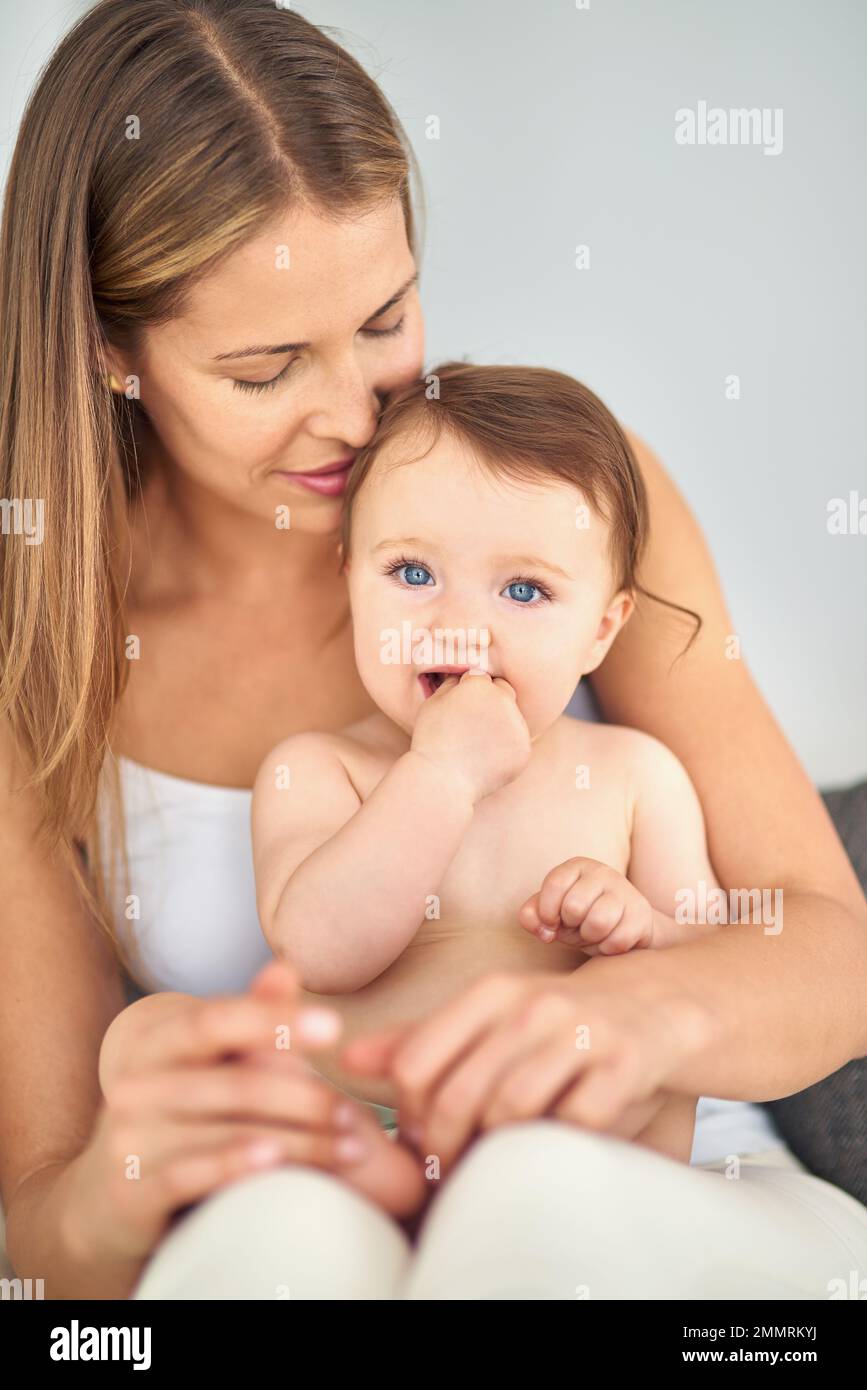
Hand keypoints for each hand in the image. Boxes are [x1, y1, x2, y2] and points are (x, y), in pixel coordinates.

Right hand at [63, 961, 381, 1268]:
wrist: (109, 1200)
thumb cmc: (177, 1118)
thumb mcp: (209, 1064)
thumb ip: (249, 1017)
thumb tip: (288, 965)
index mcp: (155, 1044)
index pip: (215, 1020)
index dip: (273, 1018)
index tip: (334, 1025)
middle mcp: (133, 1086)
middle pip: (235, 1083)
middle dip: (305, 1097)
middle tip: (356, 1113)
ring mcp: (128, 1140)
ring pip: (227, 1130)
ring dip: (299, 1141)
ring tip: (351, 1148)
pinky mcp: (130, 1191)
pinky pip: (192, 1173)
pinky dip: (237, 1165)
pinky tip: (278, 1162)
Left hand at [341, 963, 721, 1170]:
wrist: (656, 1006)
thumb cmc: (556, 1021)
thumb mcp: (488, 1016)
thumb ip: (419, 1039)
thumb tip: (347, 1058)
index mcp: (491, 990)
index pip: (415, 1063)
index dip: (408, 1114)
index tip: (420, 1137)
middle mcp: (533, 1005)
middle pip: (458, 1095)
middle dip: (446, 1145)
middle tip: (450, 1166)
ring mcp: (581, 1033)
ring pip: (510, 1110)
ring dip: (496, 1150)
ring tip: (493, 1160)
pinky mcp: (624, 1065)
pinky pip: (574, 1121)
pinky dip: (555, 1143)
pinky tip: (549, 1146)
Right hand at [411, 670, 530, 803]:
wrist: (442, 780)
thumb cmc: (431, 740)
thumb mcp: (432, 704)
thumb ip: (451, 683)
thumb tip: (462, 675)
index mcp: (480, 686)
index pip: (482, 677)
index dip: (469, 691)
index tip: (459, 707)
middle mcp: (504, 702)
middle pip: (504, 691)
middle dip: (491, 700)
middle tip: (472, 722)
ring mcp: (518, 726)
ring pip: (513, 717)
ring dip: (501, 723)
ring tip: (476, 743)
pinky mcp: (524, 749)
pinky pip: (518, 741)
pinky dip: (507, 747)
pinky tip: (486, 757)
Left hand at [519, 857, 654, 954]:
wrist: (623, 925)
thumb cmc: (579, 918)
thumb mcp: (551, 914)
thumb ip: (532, 915)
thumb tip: (544, 929)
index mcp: (577, 866)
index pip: (555, 884)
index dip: (547, 911)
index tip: (551, 922)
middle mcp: (603, 872)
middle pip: (574, 906)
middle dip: (571, 926)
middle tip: (577, 926)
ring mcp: (625, 891)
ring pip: (598, 922)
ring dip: (590, 938)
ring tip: (592, 933)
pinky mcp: (641, 914)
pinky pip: (618, 940)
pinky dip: (608, 948)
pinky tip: (609, 940)